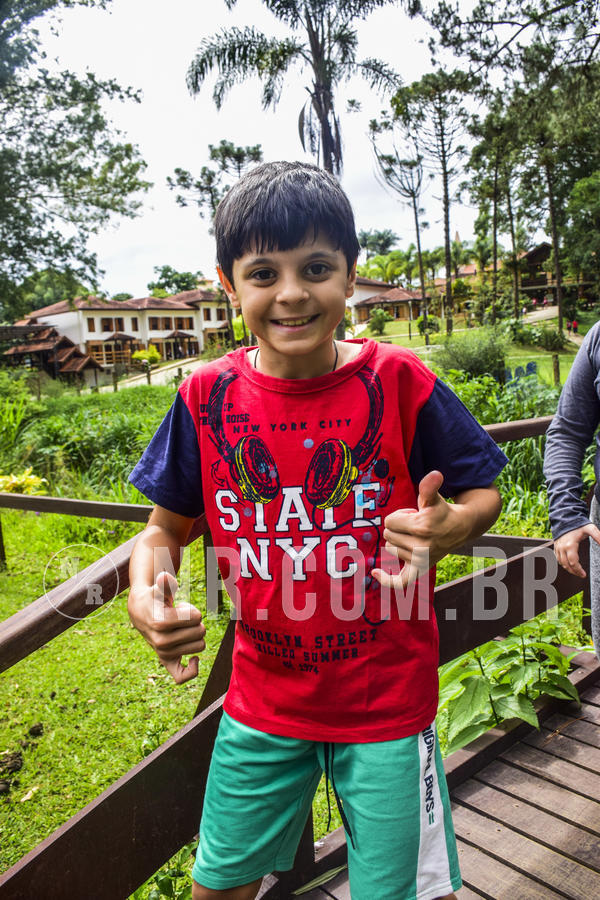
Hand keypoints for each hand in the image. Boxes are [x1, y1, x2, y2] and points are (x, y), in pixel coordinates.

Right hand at [128, 571, 205, 683]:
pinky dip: (193, 668)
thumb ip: (164, 582)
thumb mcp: (159, 587)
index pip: (196, 617)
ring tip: (180, 629)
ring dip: (194, 635)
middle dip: (195, 622)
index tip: (180, 608)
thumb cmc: (155, 597)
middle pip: (201, 631)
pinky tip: (194, 658)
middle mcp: (161, 642)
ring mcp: (164, 654)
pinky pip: (183, 677)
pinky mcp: (166, 663)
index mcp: (160, 623)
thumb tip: (165, 577)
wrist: (140, 612)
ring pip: (200, 646)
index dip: (192, 610)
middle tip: (181, 618)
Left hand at [371, 470, 466, 589]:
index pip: (389, 522)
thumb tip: (435, 474)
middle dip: (398, 528)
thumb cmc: (441, 511)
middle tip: (416, 526)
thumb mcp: (433, 497)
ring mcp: (420, 560)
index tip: (413, 515)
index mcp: (421, 527)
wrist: (459, 528)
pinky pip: (400, 581)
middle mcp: (420, 547)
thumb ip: (429, 486)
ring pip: (390, 548)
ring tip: (417, 536)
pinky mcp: (420, 570)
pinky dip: (386, 579)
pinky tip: (374, 573)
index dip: (399, 516)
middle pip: (388, 535)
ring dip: (399, 541)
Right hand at [554, 524, 599, 577]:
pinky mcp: (555, 546)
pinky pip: (557, 559)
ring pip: (561, 563)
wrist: (565, 517)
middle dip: (574, 572)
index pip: (573, 563)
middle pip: (566, 565)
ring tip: (575, 571)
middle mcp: (562, 548)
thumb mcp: (590, 528)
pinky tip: (568, 565)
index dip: (578, 570)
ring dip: (568, 569)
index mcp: (570, 545)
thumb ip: (598, 536)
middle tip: (581, 575)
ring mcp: (557, 547)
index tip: (584, 574)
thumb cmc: (577, 524)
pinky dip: (562, 564)